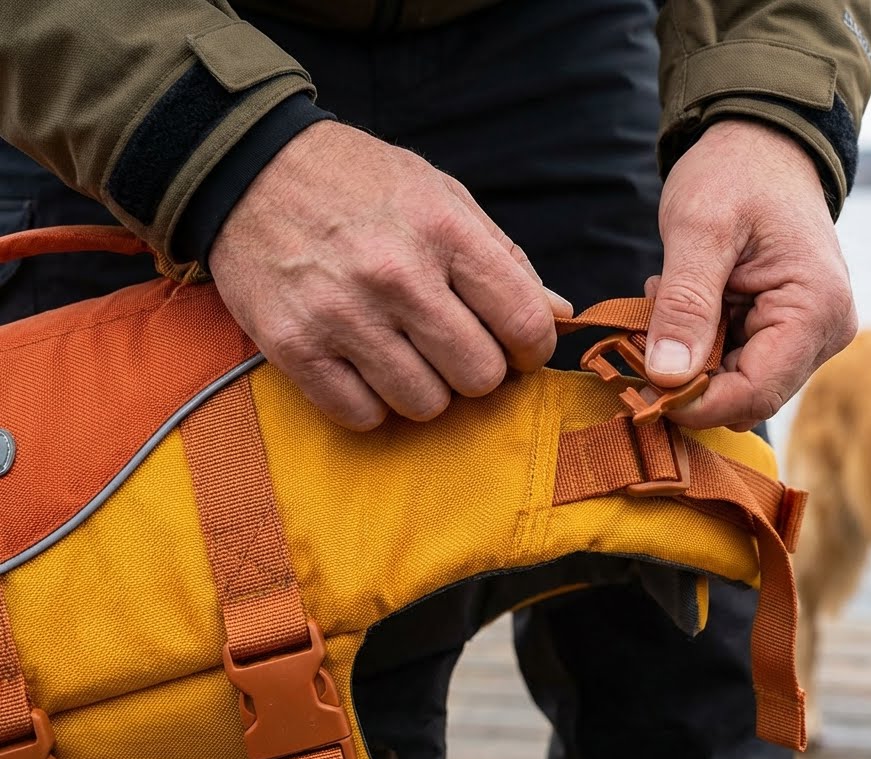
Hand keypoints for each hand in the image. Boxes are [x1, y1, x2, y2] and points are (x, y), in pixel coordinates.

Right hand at [209, 121, 571, 430]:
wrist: (249, 169)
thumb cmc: (361, 184)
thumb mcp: (443, 196)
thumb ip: (504, 258)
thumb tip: (560, 314)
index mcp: (444, 232)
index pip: (524, 323)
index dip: (533, 348)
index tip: (519, 347)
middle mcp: (396, 276)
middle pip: (479, 376)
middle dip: (479, 370)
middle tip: (457, 348)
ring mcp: (341, 315)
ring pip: (424, 405)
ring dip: (426, 390)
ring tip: (408, 353)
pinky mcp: (293, 347)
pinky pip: (361, 416)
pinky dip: (372, 403)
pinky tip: (366, 367)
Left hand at [646, 120, 857, 430]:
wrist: (763, 143)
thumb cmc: (735, 172)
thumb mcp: (699, 229)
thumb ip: (685, 304)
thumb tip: (667, 376)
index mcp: (816, 309)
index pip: (755, 392)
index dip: (695, 403)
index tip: (641, 387)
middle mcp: (826, 331)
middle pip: (748, 395)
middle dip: (689, 376)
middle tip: (641, 331)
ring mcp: (813, 334)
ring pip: (739, 383)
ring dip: (692, 359)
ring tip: (664, 302)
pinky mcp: (792, 331)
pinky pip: (741, 361)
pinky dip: (703, 345)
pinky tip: (684, 305)